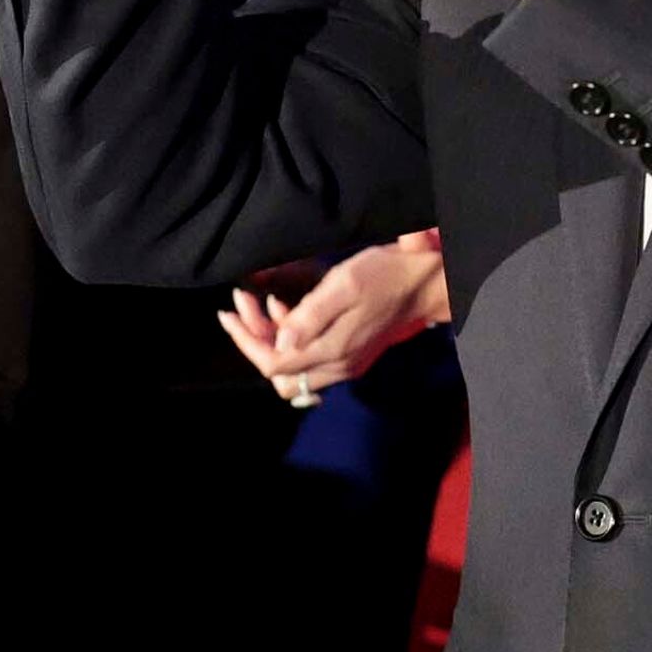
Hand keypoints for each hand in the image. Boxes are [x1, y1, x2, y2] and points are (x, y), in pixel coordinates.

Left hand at [218, 229, 450, 401]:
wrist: (422, 284)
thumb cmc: (383, 276)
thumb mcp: (344, 285)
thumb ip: (311, 316)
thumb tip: (281, 343)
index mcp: (332, 350)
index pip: (273, 363)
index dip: (246, 341)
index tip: (229, 313)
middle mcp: (336, 367)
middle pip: (278, 374)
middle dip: (254, 341)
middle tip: (242, 304)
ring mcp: (343, 365)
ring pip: (291, 370)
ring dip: (270, 339)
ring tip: (261, 300)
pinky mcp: (348, 357)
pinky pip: (308, 361)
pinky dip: (290, 339)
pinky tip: (286, 309)